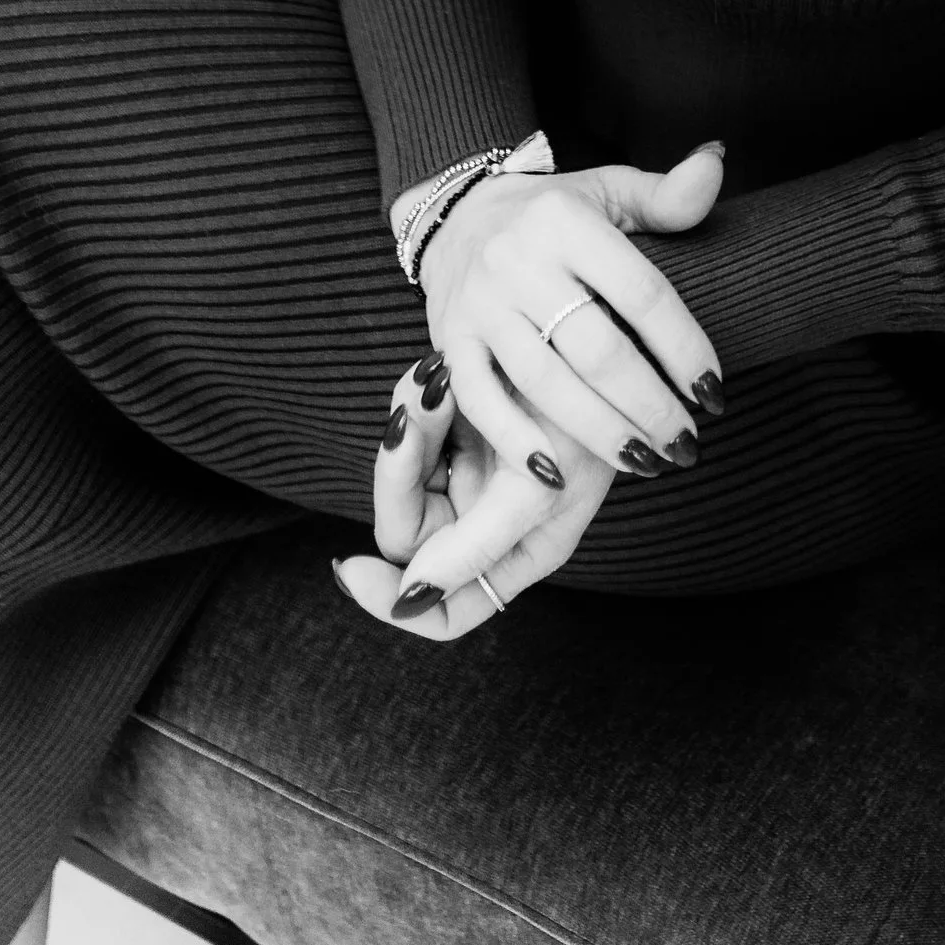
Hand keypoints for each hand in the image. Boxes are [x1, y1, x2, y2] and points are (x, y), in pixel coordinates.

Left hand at [334, 349, 613, 638]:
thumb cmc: (587, 421)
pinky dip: (415, 402)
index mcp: (512, 555)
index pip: (446, 609)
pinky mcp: (457, 424)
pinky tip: (436, 371)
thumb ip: (474, 548)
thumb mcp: (537, 490)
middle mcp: (484, 522)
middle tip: (409, 420)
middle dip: (399, 477)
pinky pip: (412, 428)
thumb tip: (411, 598)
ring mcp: (469, 470)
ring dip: (408, 428)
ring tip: (434, 379)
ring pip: (403, 474)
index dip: (394, 601)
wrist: (592, 334)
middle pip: (407, 533)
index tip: (352, 566)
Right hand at [418, 141, 726, 483]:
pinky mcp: (448, 341)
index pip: (642, 294)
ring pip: (547, 385)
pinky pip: (481, 401)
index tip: (714, 393)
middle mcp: (520, 262)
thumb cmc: (552, 212)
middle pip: (598, 350)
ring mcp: (480, 305)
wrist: (455, 213)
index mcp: (567, 222)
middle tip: (687, 447)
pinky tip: (555, 476)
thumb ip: (666, 193)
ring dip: (600, 434)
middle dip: (650, 407)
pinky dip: (516, 442)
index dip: (684, 348)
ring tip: (646, 463)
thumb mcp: (609, 189)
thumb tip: (716, 160)